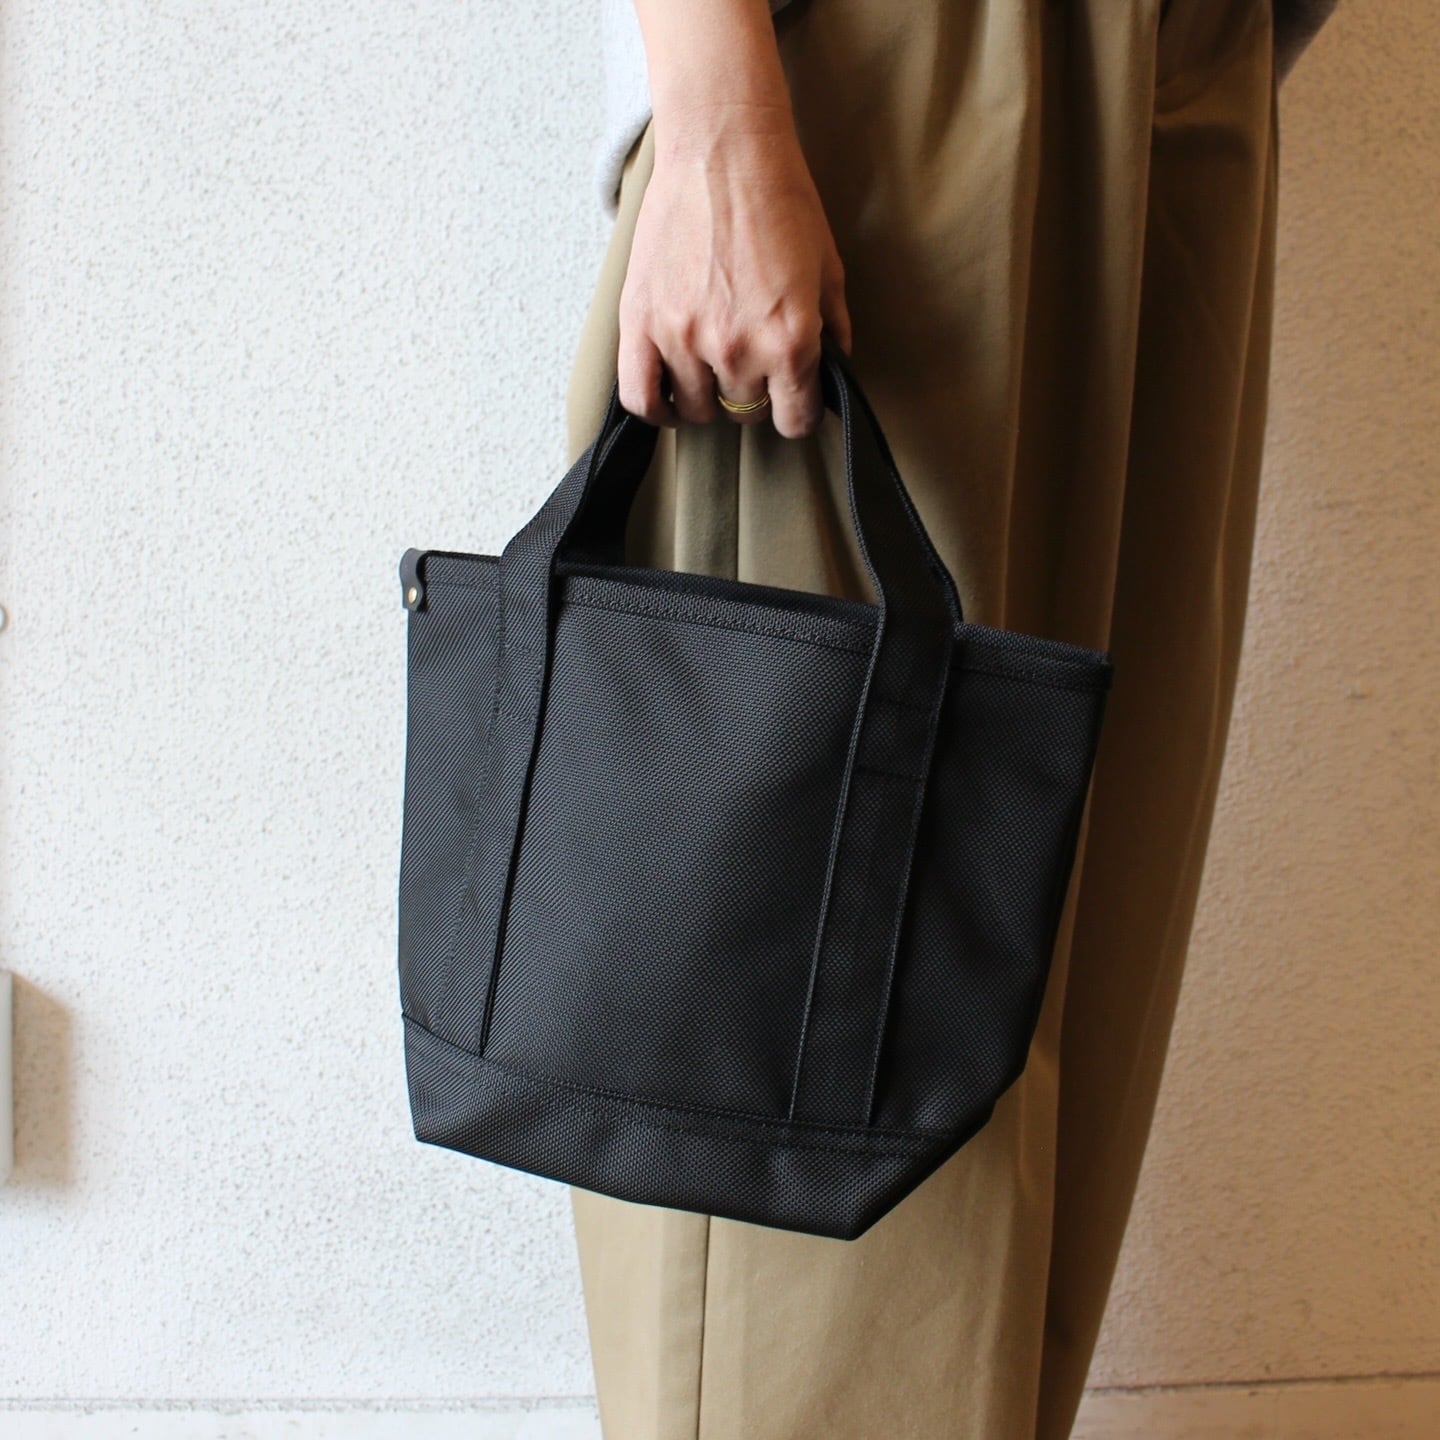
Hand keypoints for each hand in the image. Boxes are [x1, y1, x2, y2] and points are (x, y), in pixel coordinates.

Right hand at [618, 101, 851, 439]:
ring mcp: (684, 339)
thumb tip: (835, 369)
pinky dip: (657, 408)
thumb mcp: (827, 267)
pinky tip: (671, 397)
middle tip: (750, 355)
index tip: (791, 397)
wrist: (723, 148)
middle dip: (753, 389)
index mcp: (790, 340)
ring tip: (712, 363)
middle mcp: (737, 349)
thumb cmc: (780, 199)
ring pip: (697, 408)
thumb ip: (835, 329)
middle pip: (745, 410)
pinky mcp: (641, 323)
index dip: (797, 410)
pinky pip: (641, 396)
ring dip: (708, 393)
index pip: (794, 420)